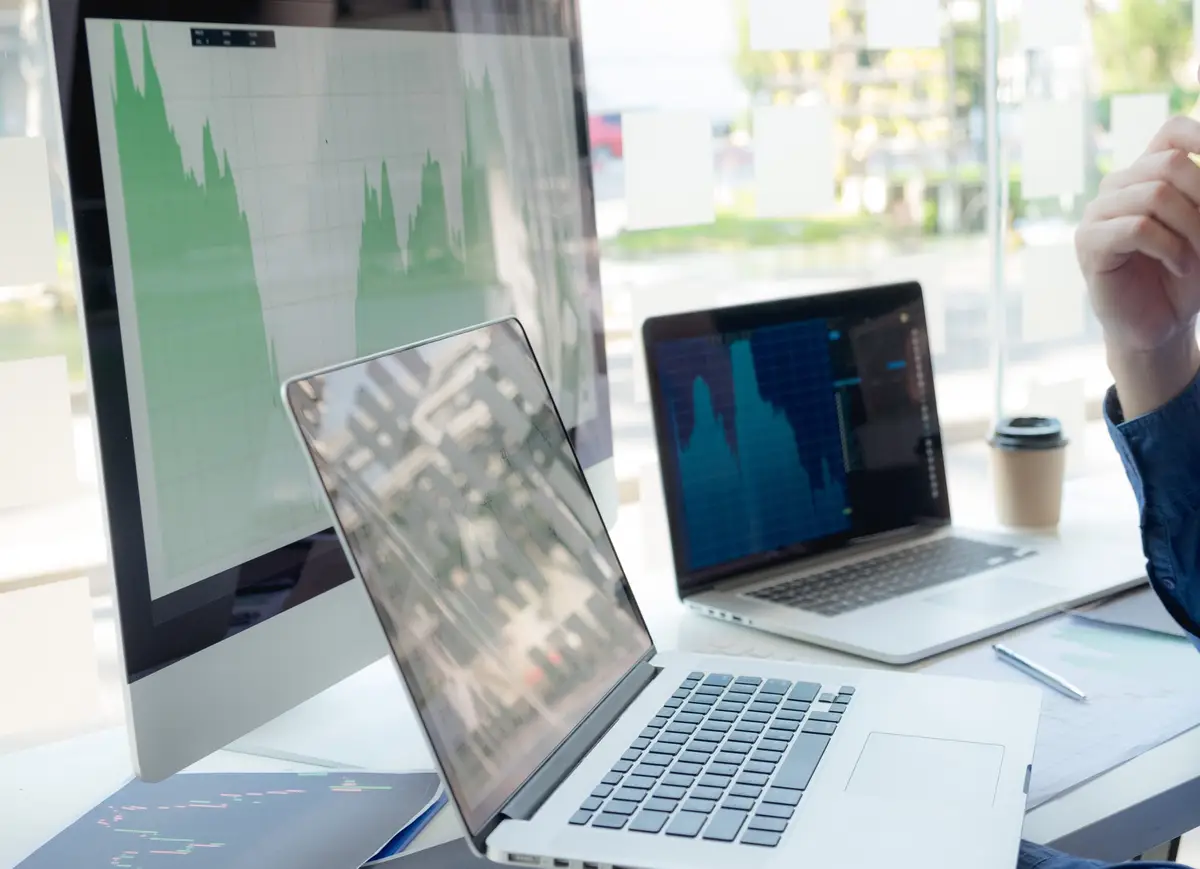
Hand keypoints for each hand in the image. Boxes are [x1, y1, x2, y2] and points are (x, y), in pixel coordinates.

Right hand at [1075, 115, 1199, 416]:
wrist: (1160, 324)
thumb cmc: (1187, 276)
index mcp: (1147, 175)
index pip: (1172, 132)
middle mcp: (1118, 187)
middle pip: (1168, 164)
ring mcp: (1098, 213)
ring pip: (1155, 195)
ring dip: (1190, 229)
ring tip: (1194, 257)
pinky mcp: (1089, 242)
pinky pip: (1137, 228)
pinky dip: (1168, 247)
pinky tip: (1176, 265)